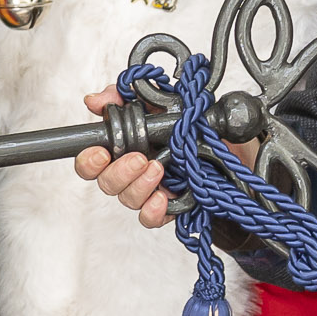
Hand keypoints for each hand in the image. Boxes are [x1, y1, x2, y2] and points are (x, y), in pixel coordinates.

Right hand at [69, 84, 255, 230]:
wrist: (227, 142)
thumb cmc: (190, 123)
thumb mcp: (161, 100)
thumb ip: (126, 96)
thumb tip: (95, 101)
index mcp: (123, 147)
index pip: (91, 162)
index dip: (89, 161)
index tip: (101, 153)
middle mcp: (131, 172)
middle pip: (106, 183)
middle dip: (119, 172)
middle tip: (139, 159)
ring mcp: (149, 191)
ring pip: (127, 200)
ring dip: (139, 186)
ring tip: (159, 169)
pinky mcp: (168, 207)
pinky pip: (151, 218)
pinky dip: (154, 210)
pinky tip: (162, 198)